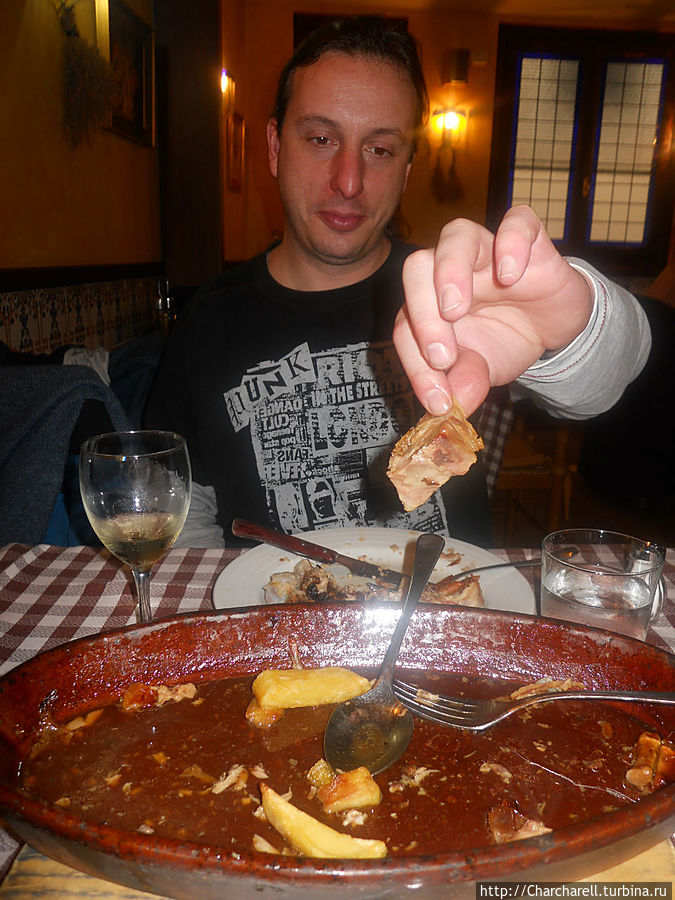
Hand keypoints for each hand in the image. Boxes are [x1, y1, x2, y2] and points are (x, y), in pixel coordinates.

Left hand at [393, 205, 593, 415]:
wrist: (554, 328)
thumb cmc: (505, 342)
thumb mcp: (484, 370)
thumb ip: (465, 383)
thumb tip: (452, 406)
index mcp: (428, 304)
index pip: (406, 324)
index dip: (416, 364)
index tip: (437, 399)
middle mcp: (449, 271)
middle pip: (417, 268)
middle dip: (422, 314)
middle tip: (441, 356)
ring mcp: (487, 250)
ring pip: (456, 235)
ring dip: (449, 272)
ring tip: (455, 310)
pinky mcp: (528, 238)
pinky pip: (517, 221)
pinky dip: (511, 242)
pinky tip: (511, 275)